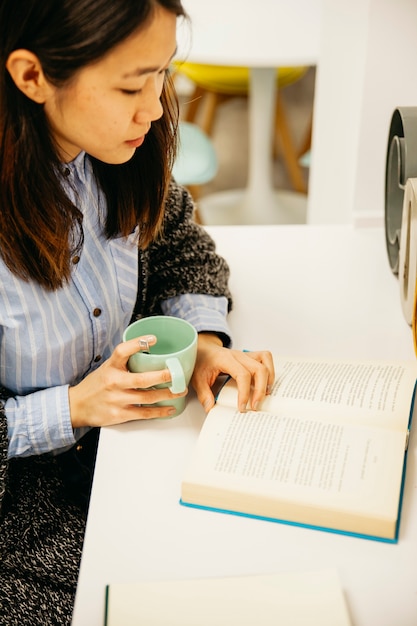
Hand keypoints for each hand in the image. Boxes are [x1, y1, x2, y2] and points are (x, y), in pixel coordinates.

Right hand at [68, 335, 186, 427]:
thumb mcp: (107, 367)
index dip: (137, 343)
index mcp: (110, 367)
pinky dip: (159, 412)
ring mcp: (116, 400)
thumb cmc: (96, 385)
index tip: (153, 339)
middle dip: (163, 376)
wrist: (77, 406)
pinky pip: (144, 413)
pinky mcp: (119, 415)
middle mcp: (113, 382)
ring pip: (147, 398)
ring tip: (180, 391)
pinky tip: (170, 408)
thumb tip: (149, 349)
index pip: (122, 351)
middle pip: (142, 379)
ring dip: (167, 394)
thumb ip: (125, 361)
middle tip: (177, 373)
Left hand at [191, 333, 274, 412]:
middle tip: (255, 406)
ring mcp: (245, 354)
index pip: (242, 374)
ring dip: (268, 379)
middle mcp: (238, 355)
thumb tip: (210, 408)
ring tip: (263, 395)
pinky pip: (265, 358)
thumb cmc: (202, 361)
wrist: (203, 349)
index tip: (242, 407)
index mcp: (225, 359)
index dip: (244, 392)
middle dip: (260, 390)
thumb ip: (204, 394)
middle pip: (258, 369)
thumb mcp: (197, 379)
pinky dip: (270, 370)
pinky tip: (265, 383)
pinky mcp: (250, 356)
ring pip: (265, 362)